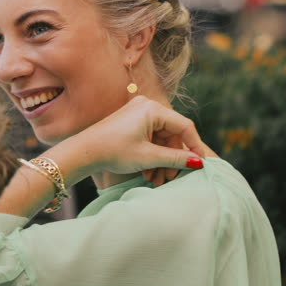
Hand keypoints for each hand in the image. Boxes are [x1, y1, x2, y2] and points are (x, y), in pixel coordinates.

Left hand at [57, 95, 211, 184]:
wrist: (84, 152)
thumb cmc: (114, 152)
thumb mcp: (148, 157)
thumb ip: (175, 158)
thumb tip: (198, 163)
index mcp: (152, 109)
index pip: (184, 126)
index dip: (194, 146)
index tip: (201, 164)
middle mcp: (147, 106)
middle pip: (172, 134)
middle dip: (173, 158)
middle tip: (170, 178)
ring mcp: (139, 113)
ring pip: (162, 139)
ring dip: (162, 160)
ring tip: (157, 178)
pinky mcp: (132, 122)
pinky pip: (151, 138)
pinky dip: (152, 155)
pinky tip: (148, 172)